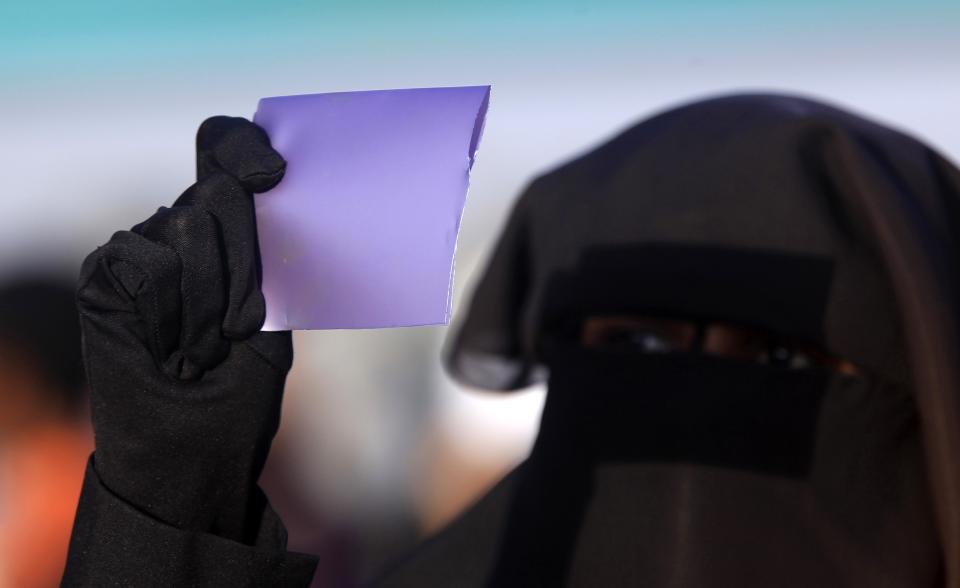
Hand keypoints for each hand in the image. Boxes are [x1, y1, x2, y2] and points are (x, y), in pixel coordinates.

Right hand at [77, 117, 290, 542]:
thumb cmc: (237, 391)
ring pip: (187, 227)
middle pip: (220, 193)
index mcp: (229, 235)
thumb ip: (261, 252)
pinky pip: (147, 263)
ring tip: (201, 349)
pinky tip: (167, 350)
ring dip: (210, 301)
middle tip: (236, 329)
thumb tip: (250, 185)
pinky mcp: (105, 274)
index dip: (244, 147)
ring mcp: (142, 250)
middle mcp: (182, 232)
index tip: (274, 173)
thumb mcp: (268, 314)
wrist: (193, 452)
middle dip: (244, 267)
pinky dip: (169, 312)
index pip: (227, 155)